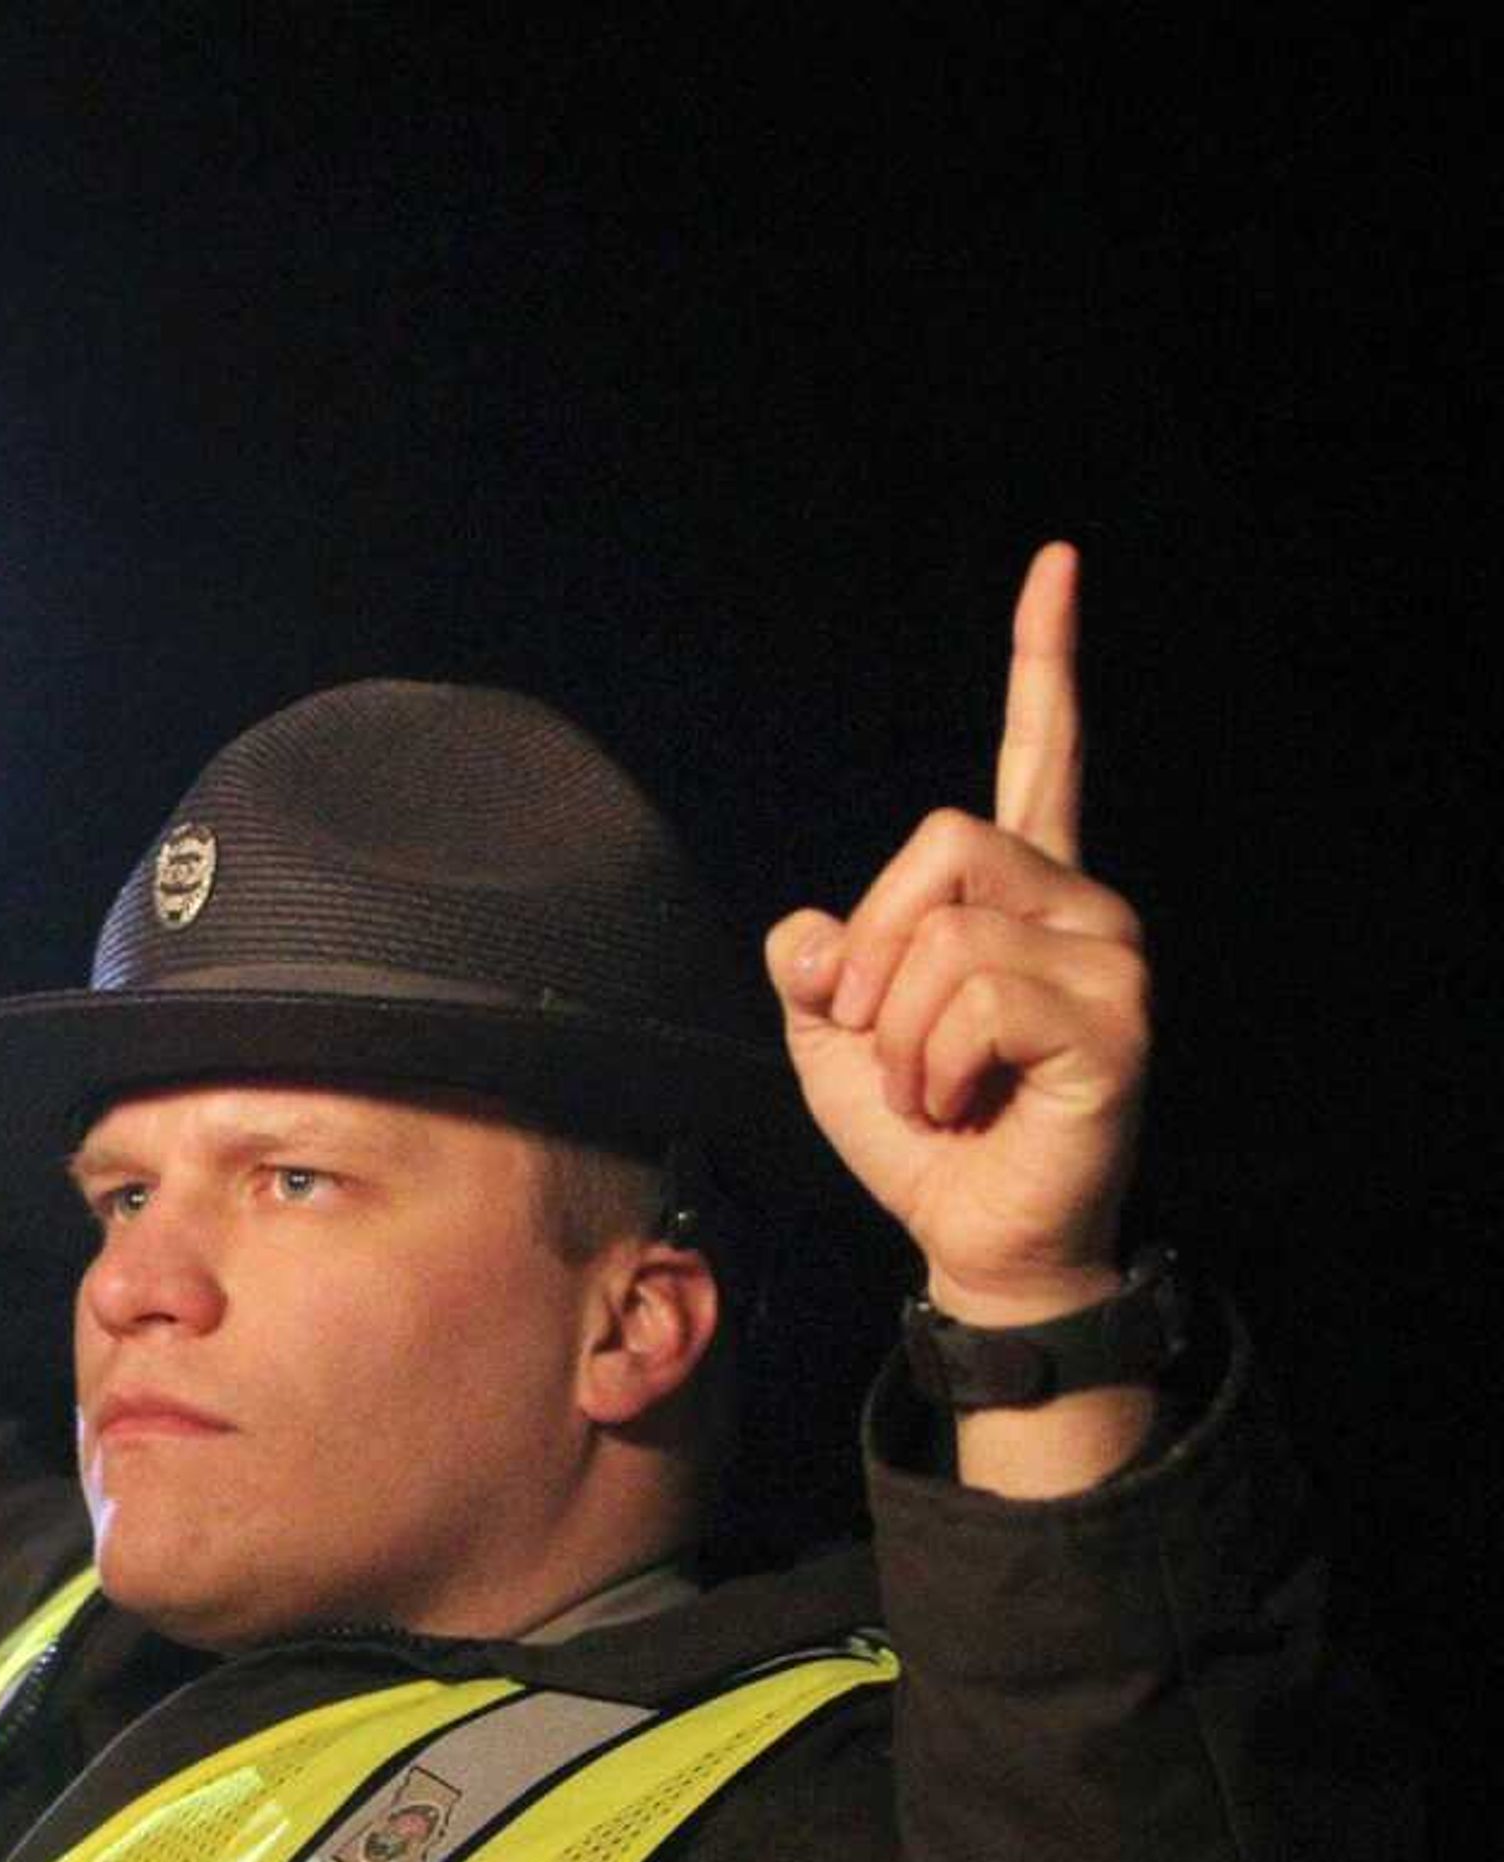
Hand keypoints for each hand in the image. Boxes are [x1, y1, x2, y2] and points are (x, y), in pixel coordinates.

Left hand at [765, 544, 1150, 1322]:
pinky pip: (974, 996)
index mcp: (1017, 891)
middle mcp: (1081, 904)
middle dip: (873, 946)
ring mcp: (1110, 959)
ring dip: (898, 1030)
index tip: (1055, 563)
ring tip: (934, 1087)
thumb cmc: (916, 1132)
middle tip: (876, 1036)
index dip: (1044, 659)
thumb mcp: (829, 1034)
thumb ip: (815, 964)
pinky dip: (929, 1064)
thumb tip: (810, 933)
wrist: (969, 1234)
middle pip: (942, 840)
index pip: (1036, 753)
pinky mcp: (1114, 1023)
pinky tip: (961, 1104)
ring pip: (948, 931)